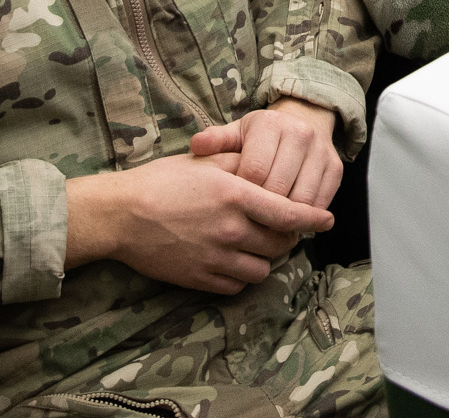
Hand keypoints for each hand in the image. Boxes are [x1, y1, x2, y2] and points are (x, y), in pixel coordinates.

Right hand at [63, 151, 333, 293]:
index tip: (327, 220)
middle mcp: (230, 229)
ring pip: (262, 269)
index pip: (288, 212)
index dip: (313, 218)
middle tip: (280, 228)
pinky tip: (233, 260)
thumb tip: (273, 169)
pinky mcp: (200, 279)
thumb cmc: (162, 181)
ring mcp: (215, 258)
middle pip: (279, 244)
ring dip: (264, 258)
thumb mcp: (206, 162)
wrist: (121, 215)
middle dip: (286, 237)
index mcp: (235, 195)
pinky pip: (237, 286)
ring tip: (254, 245)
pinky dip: (242, 276)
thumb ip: (243, 165)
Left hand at [188, 99, 344, 210]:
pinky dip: (304, 219)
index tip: (233, 206)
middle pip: (279, 188)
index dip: (242, 195)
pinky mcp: (336, 168)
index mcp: (270, 124)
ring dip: (284, 220)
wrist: (303, 121)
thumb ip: (216, 141)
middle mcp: (300, 133)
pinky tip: (287, 223)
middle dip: (261, 211)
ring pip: (301, 200)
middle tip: (248, 224)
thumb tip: (196, 146)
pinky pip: (320, 204)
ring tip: (266, 227)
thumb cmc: (260, 137)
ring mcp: (321, 151)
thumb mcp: (236, 134)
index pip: (254, 171)